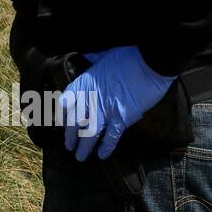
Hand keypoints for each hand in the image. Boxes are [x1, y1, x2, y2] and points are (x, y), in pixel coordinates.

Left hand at [58, 45, 176, 161]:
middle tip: (69, 147)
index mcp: (84, 82)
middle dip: (70, 136)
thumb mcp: (104, 54)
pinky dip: (106, 146)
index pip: (66, 102)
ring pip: (89, 132)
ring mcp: (105, 109)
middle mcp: (91, 98)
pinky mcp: (122, 118)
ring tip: (80, 157)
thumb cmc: (128, 56)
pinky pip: (111, 136)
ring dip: (84, 146)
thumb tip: (88, 58)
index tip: (61, 124)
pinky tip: (102, 155)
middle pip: (75, 121)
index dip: (62, 115)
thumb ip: (93, 60)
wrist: (149, 63)